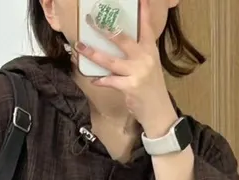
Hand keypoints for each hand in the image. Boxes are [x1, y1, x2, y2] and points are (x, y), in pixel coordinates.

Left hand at [77, 0, 177, 136]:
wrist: (158, 110)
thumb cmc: (150, 87)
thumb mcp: (148, 65)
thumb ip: (137, 53)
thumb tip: (118, 42)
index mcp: (150, 49)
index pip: (146, 26)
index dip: (142, 11)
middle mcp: (145, 57)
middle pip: (122, 39)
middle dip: (105, 29)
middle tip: (91, 20)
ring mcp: (137, 72)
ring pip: (111, 60)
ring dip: (93, 53)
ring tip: (80, 47)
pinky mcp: (130, 86)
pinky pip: (110, 81)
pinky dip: (101, 80)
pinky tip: (93, 79)